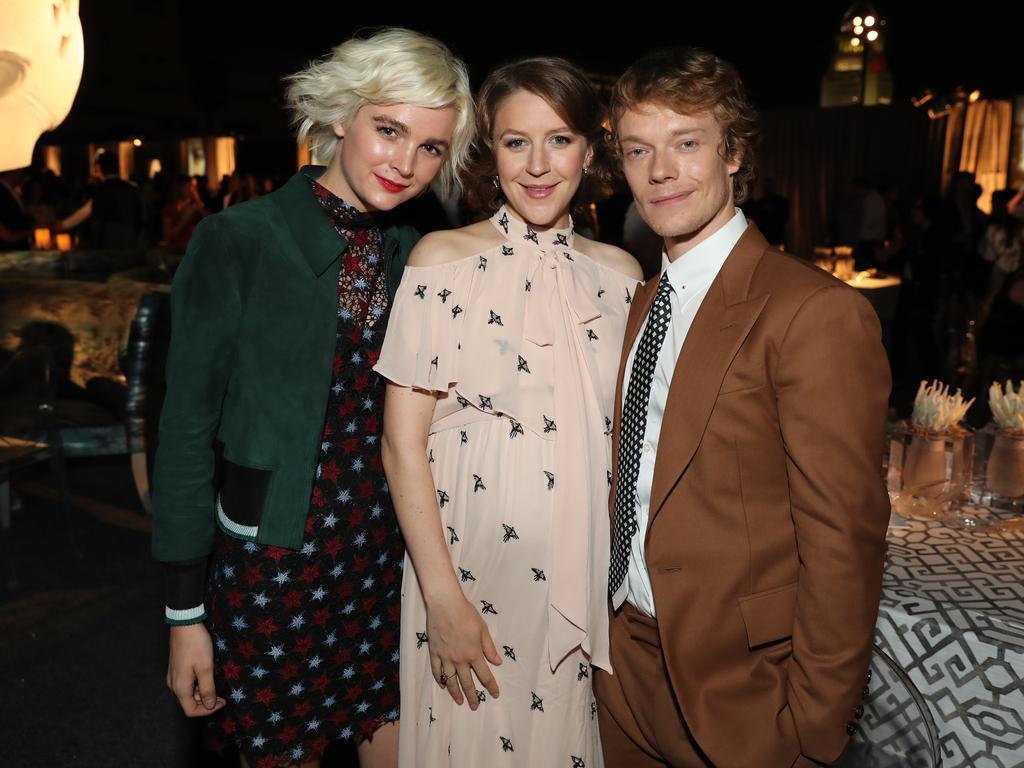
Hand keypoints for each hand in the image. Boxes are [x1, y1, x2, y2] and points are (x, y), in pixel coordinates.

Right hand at [167, 623, 225, 716]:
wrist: (185, 624)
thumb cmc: (196, 645)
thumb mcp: (205, 668)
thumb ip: (207, 689)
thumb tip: (209, 706)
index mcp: (180, 687)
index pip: (191, 710)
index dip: (207, 711)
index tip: (222, 702)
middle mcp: (174, 684)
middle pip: (189, 702)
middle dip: (206, 701)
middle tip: (222, 694)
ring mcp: (174, 676)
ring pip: (189, 692)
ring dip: (202, 692)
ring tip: (217, 683)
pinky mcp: (176, 668)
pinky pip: (187, 683)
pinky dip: (198, 684)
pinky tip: (208, 675)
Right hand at [425, 590, 501, 709]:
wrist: (445, 605)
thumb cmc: (466, 614)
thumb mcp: (483, 629)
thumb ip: (489, 648)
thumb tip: (497, 663)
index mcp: (474, 654)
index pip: (485, 675)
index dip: (491, 686)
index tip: (495, 695)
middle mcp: (460, 659)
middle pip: (467, 682)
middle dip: (472, 696)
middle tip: (474, 706)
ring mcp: (445, 657)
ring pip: (451, 680)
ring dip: (455, 692)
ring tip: (459, 701)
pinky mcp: (434, 652)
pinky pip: (436, 670)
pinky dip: (440, 679)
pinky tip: (442, 685)